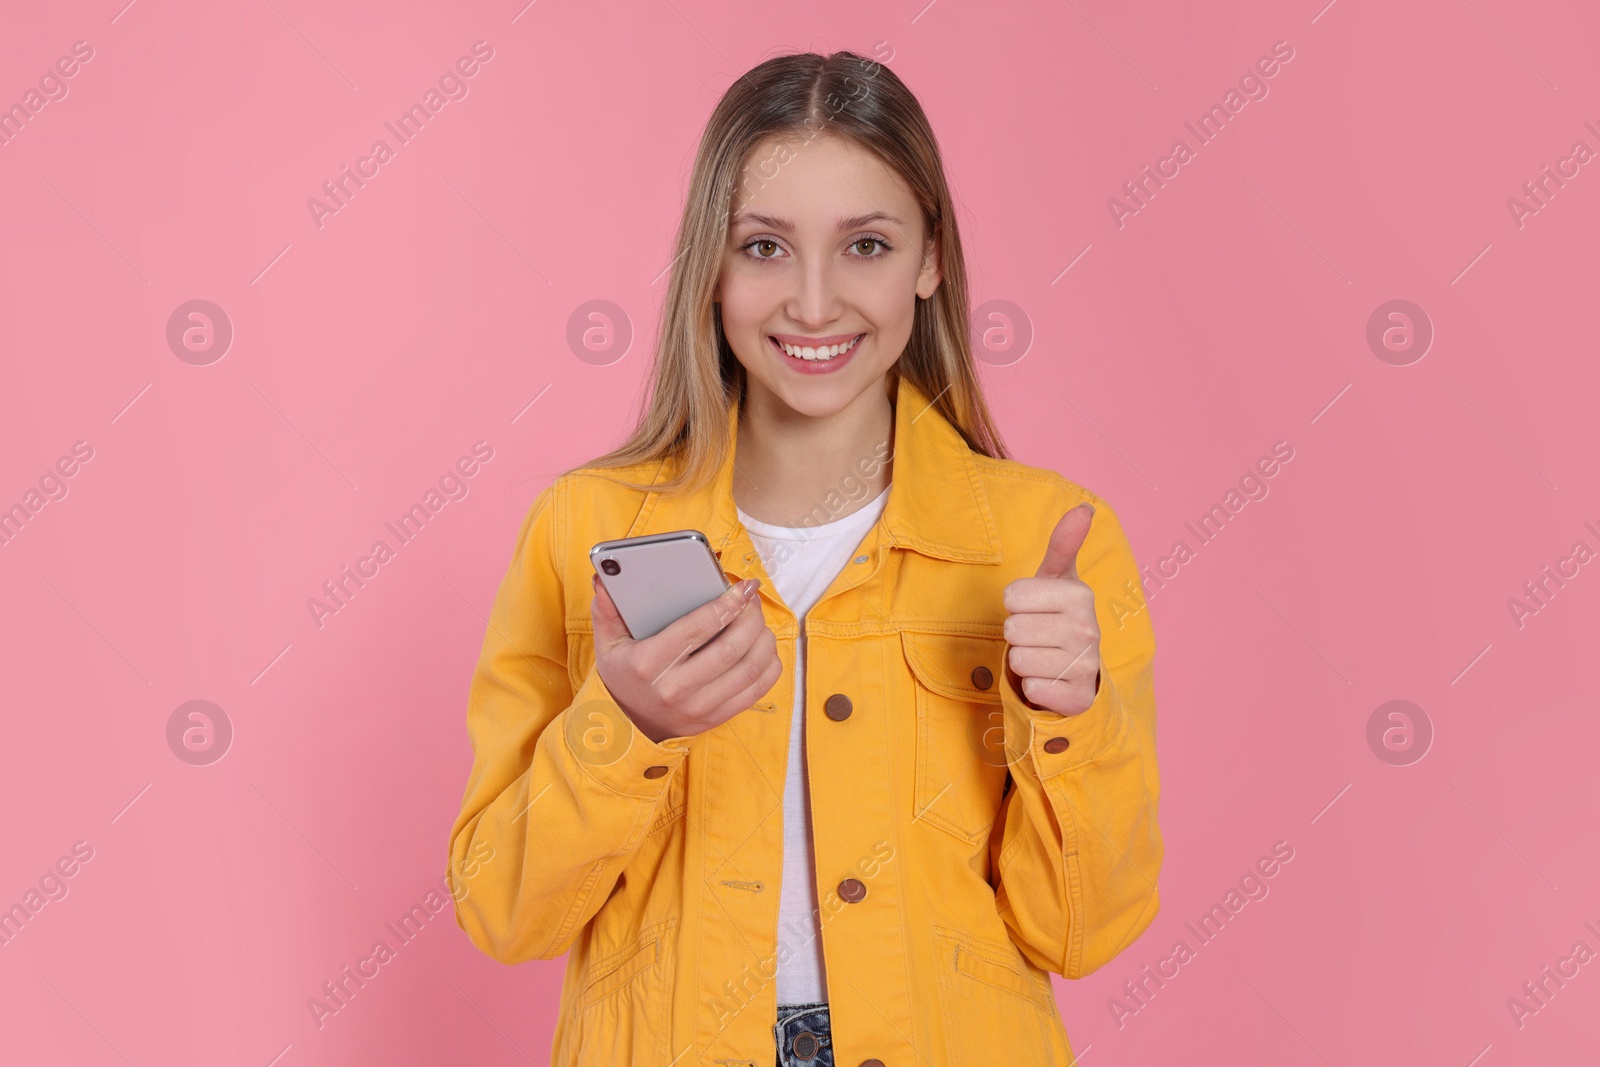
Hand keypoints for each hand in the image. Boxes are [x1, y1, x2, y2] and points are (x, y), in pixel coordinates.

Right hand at [590, 572, 781, 743]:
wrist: (626, 725)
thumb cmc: (623, 675)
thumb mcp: (607, 643)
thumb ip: (606, 609)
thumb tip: (603, 578)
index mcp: (648, 664)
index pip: (696, 628)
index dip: (726, 604)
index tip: (742, 587)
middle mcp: (675, 689)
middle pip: (729, 648)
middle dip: (750, 618)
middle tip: (752, 600)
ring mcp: (698, 708)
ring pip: (748, 669)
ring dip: (763, 639)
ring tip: (758, 620)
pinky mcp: (715, 718)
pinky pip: (755, 691)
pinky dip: (769, 666)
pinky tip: (764, 646)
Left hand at [1002, 503, 1100, 715]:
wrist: (1078, 671)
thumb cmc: (1058, 616)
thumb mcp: (1058, 580)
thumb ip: (1064, 544)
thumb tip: (1085, 506)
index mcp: (1080, 594)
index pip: (1012, 596)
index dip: (1016, 605)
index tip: (1034, 609)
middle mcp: (1088, 628)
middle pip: (1012, 629)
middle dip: (1017, 634)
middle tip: (1037, 636)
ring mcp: (1085, 664)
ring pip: (1018, 659)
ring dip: (1023, 661)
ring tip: (1043, 656)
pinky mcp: (1077, 697)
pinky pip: (1031, 688)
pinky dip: (1033, 687)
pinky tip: (1050, 679)